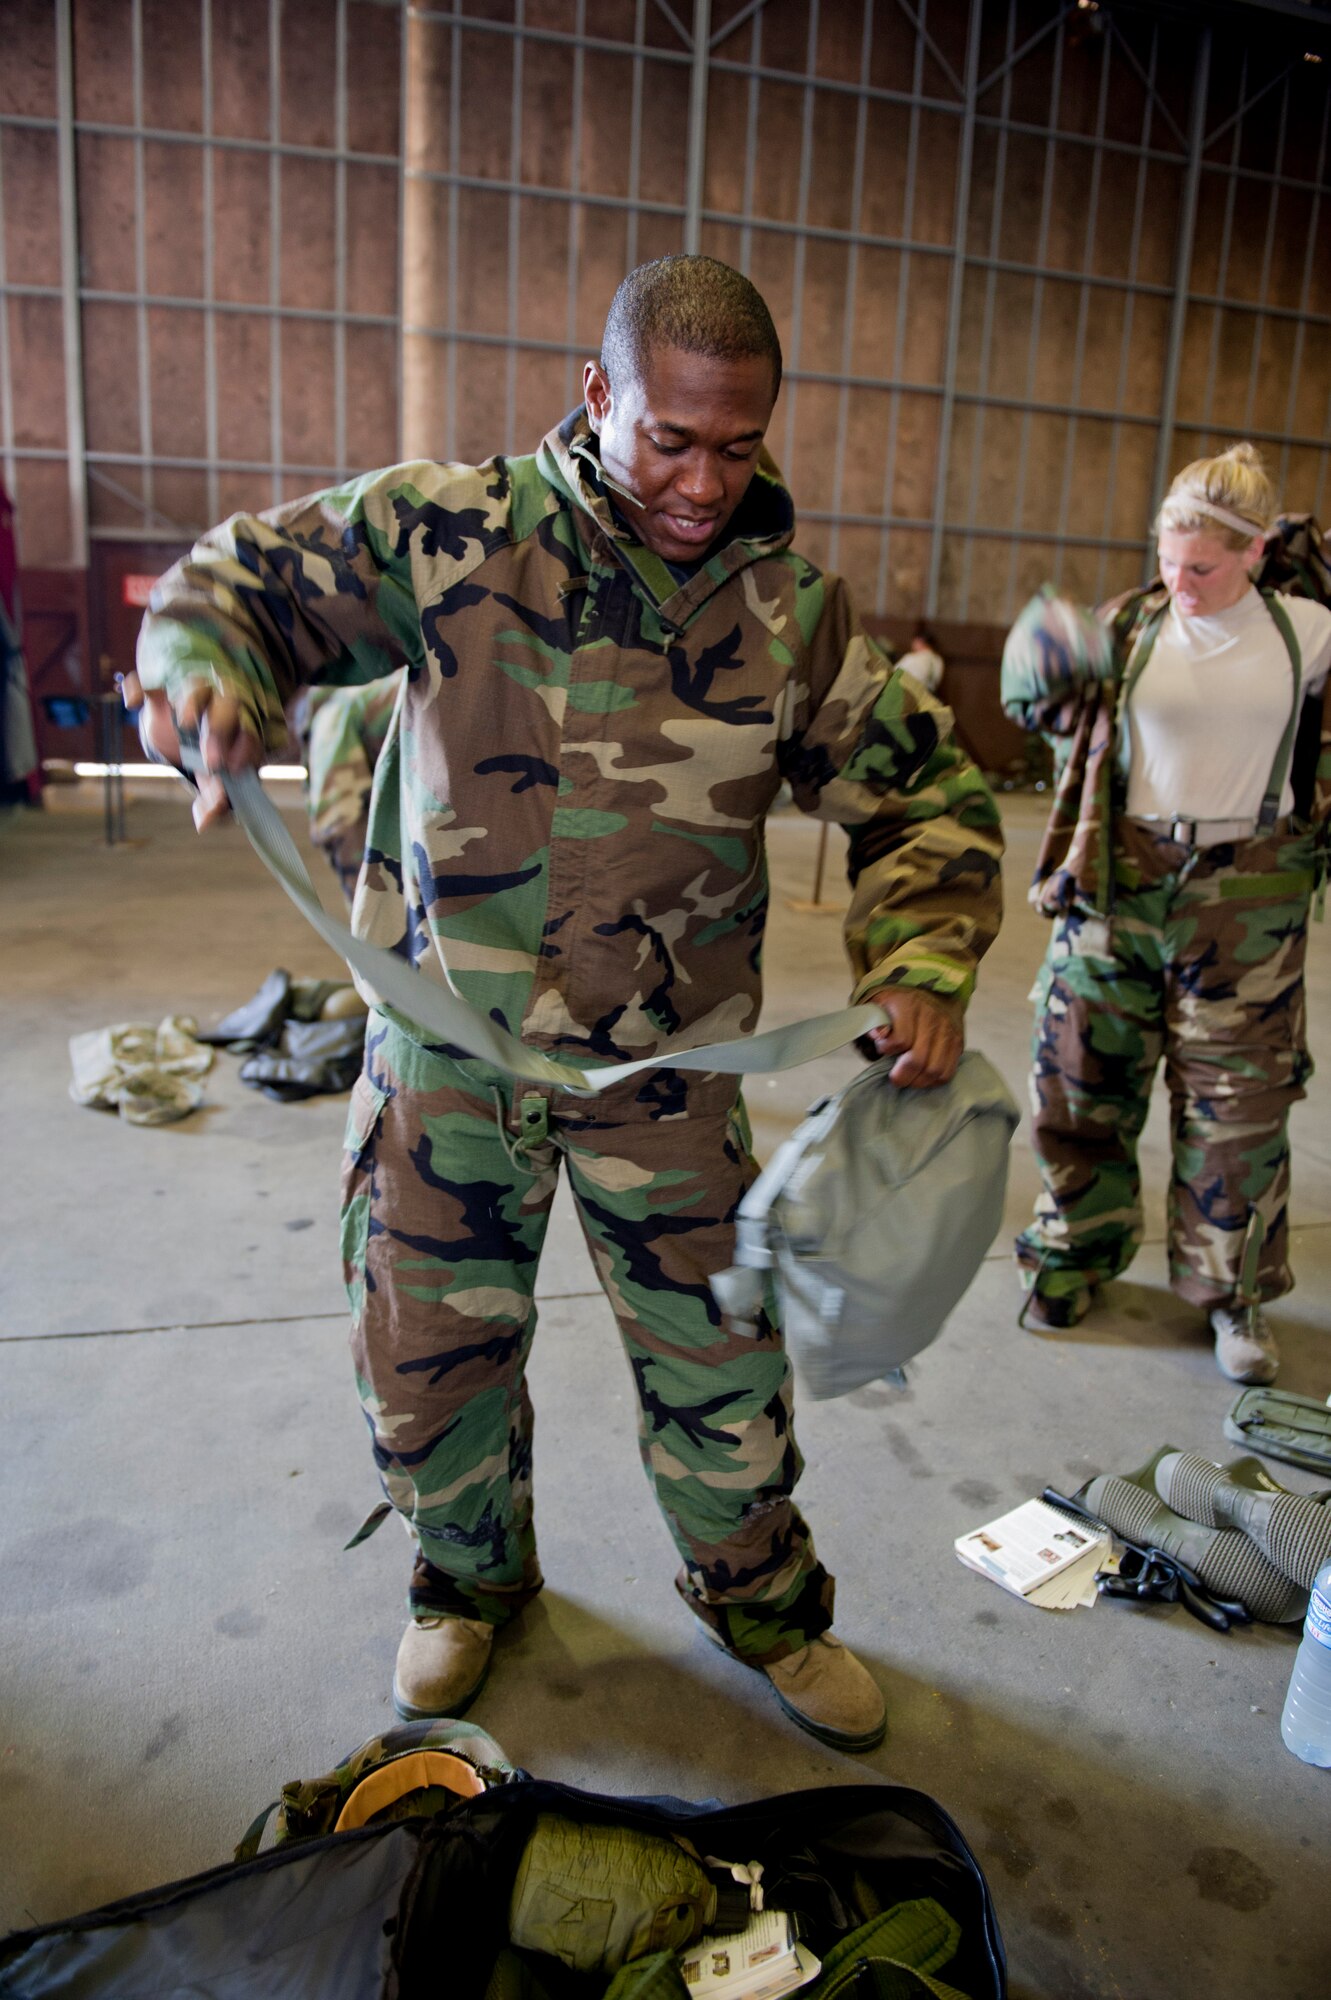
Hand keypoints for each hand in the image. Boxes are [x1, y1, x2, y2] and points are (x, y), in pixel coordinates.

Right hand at [126, 676, 263, 830]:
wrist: (177, 734)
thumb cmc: (203, 759)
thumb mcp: (211, 781)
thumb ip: (211, 800)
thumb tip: (205, 822)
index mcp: (238, 732)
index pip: (249, 735)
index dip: (245, 749)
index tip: (233, 769)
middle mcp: (218, 709)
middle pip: (228, 706)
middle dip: (221, 729)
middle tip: (211, 759)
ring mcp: (189, 698)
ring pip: (196, 688)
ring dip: (192, 702)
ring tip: (184, 722)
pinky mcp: (159, 694)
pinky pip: (146, 683)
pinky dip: (137, 687)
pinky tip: (131, 703)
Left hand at [860, 987, 960, 1087]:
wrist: (932, 986)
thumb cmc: (899, 999)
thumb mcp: (880, 1001)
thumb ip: (873, 1020)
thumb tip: (877, 1036)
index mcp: (909, 1005)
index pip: (901, 1040)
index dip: (887, 1049)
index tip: (881, 1047)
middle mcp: (932, 1017)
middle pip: (918, 1060)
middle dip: (903, 1076)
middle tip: (895, 1078)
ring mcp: (948, 1030)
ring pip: (935, 1069)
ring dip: (919, 1081)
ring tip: (909, 1079)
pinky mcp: (958, 1041)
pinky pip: (948, 1070)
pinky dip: (934, 1080)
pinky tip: (923, 1076)